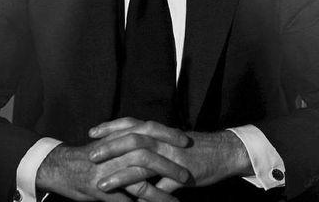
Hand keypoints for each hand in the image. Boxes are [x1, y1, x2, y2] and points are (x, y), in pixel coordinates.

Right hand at [36, 131, 190, 201]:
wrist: (59, 167)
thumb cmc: (90, 154)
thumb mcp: (111, 140)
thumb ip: (131, 138)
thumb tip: (157, 139)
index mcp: (119, 137)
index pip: (148, 130)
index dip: (168, 134)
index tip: (186, 141)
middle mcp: (114, 153)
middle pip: (147, 157)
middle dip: (169, 166)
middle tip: (186, 175)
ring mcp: (107, 173)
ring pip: (138, 184)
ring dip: (159, 194)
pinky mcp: (100, 191)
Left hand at [88, 118, 252, 193]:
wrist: (227, 152)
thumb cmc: (200, 147)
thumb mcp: (174, 140)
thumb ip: (155, 142)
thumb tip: (134, 146)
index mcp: (162, 132)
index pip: (132, 124)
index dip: (111, 127)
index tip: (92, 132)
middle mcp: (166, 141)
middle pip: (133, 139)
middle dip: (110, 147)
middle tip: (91, 155)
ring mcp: (173, 158)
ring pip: (142, 163)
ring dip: (120, 175)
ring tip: (101, 185)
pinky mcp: (181, 176)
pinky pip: (159, 187)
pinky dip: (144, 196)